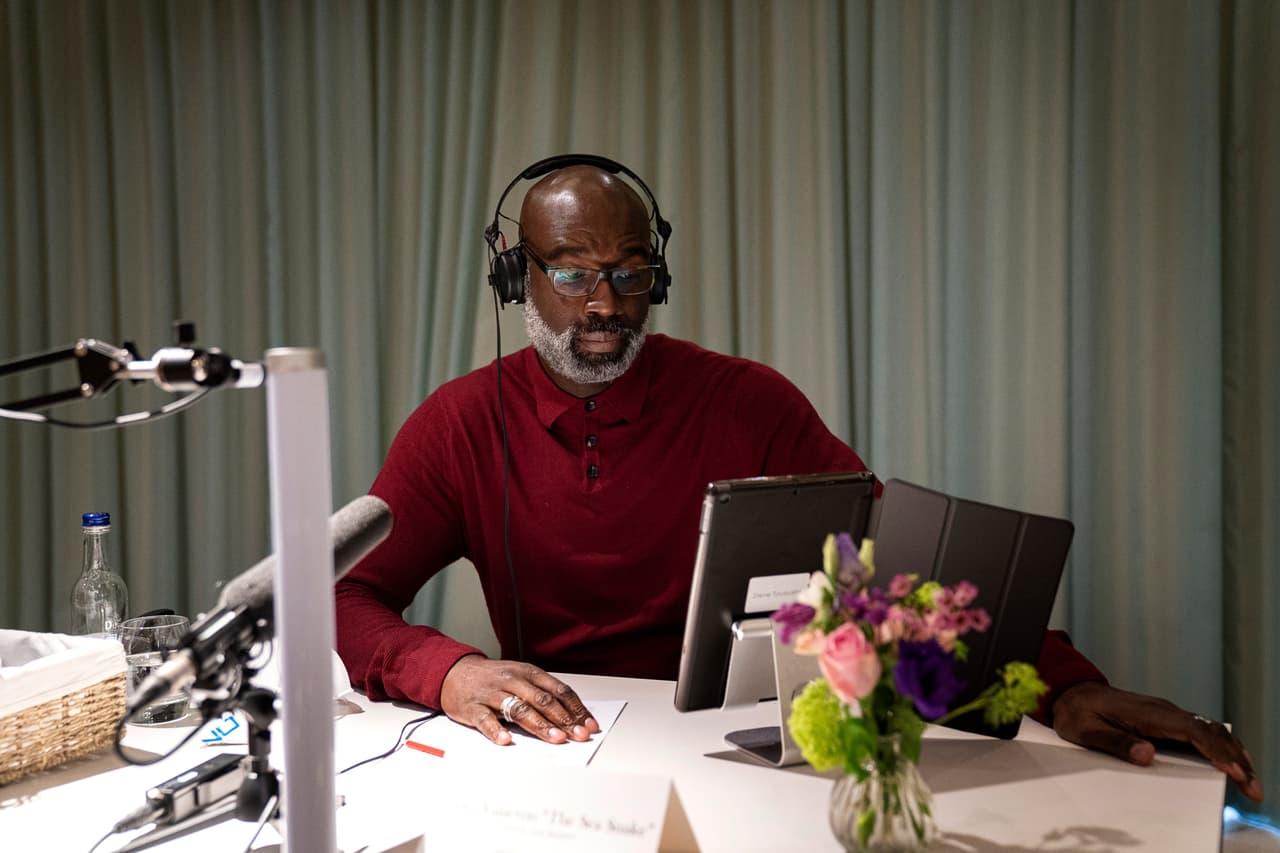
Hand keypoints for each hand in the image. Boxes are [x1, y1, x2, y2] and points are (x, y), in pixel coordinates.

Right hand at [440, 655, 599, 745]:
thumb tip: (572, 717)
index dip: (576, 708)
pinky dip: (496, 731)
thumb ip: (542, 694)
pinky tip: (506, 741)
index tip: (589, 725)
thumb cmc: (494, 679)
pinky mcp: (473, 707)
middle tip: (579, 735)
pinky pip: (486, 719)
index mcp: (528, 673)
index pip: (558, 690)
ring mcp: (492, 693)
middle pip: (542, 700)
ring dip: (539, 725)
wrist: (455, 672)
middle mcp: (513, 681)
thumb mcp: (520, 678)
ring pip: (519, 709)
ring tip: (555, 739)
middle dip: (564, 719)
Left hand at [1052, 681, 1263, 801]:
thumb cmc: (1077, 713)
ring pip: (1209, 730)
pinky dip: (1220, 747)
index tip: (1233, 770)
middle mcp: (1162, 711)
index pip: (1191, 730)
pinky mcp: (1165, 720)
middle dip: (1235, 758)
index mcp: (1146, 713)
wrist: (1070, 693)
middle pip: (1209, 731)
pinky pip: (1200, 732)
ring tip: (1250, 780)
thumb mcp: (1086, 732)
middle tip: (1253, 788)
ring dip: (1232, 753)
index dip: (1215, 750)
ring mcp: (1166, 714)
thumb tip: (1147, 754)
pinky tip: (1232, 761)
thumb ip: (1115, 743)